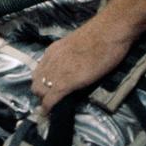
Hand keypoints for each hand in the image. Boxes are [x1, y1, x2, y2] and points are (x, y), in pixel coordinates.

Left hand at [30, 0, 145, 113]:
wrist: (109, 31)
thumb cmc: (101, 35)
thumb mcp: (77, 45)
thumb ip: (70, 56)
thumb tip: (73, 65)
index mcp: (53, 51)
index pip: (39, 71)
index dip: (42, 83)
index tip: (47, 90)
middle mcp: (51, 60)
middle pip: (36, 82)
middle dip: (41, 93)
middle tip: (51, 100)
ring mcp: (57, 71)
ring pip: (40, 91)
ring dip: (44, 100)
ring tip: (52, 108)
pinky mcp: (66, 82)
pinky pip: (51, 99)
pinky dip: (48, 108)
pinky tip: (48, 114)